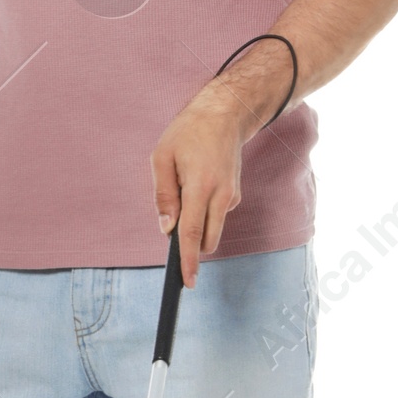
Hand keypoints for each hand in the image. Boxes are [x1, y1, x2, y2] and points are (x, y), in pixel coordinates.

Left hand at [150, 84, 252, 286]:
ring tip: (185, 189)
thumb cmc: (187, 133)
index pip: (193, 233)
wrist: (224, 115)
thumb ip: (163, 195)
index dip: (188, 260)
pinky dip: (203, 211)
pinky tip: (197, 184)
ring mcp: (232, 197)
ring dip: (196, 225)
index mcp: (201, 187)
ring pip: (212, 230)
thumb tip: (167, 228)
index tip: (187, 282)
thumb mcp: (162, 157)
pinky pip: (215, 215)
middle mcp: (222, 196)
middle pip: (206, 240)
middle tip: (172, 222)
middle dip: (190, 244)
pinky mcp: (235, 196)